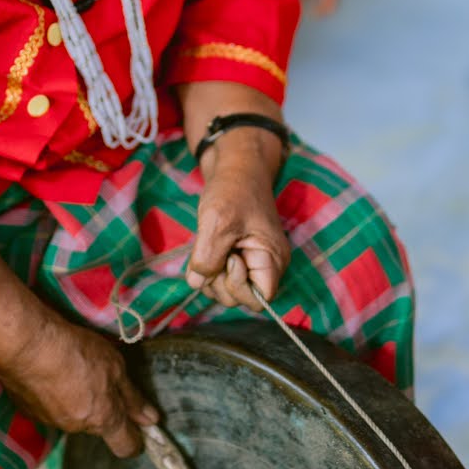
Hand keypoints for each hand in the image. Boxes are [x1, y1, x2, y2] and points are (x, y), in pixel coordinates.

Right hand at [0, 310, 156, 460]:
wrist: (26, 345)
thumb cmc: (76, 352)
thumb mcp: (114, 368)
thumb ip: (131, 398)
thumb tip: (150, 420)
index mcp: (103, 419)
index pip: (125, 446)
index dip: (135, 440)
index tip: (139, 429)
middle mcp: (77, 426)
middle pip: (96, 424)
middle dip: (100, 406)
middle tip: (98, 376)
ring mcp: (50, 420)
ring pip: (71, 414)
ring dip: (74, 398)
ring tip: (71, 367)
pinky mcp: (27, 410)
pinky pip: (48, 406)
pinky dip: (52, 393)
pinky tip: (49, 370)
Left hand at [186, 134, 290, 309]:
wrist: (235, 169)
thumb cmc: (233, 190)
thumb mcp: (217, 222)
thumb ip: (208, 258)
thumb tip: (197, 283)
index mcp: (272, 259)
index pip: (259, 300)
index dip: (238, 288)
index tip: (229, 259)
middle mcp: (265, 266)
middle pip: (238, 298)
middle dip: (218, 280)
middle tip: (213, 248)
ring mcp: (250, 263)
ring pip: (224, 290)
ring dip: (209, 274)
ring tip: (209, 244)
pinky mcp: (236, 259)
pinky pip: (218, 277)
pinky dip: (206, 267)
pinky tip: (206, 245)